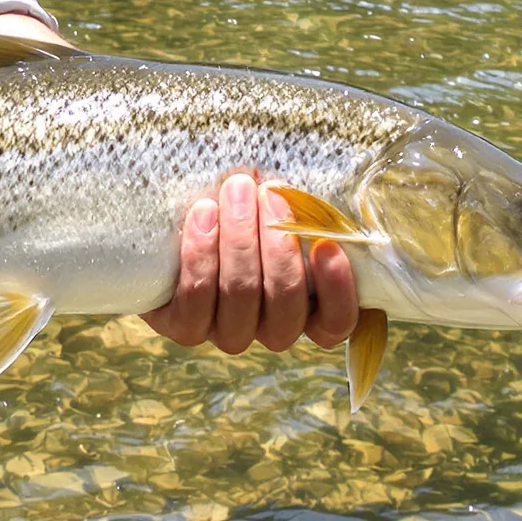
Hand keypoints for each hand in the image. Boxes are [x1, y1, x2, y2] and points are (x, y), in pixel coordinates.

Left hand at [144, 170, 360, 353]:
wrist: (190, 209)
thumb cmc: (253, 203)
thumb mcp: (285, 202)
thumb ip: (307, 208)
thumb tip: (315, 192)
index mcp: (308, 308)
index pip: (334, 323)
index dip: (337, 291)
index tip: (328, 246)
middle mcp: (271, 328)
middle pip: (285, 308)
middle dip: (278, 247)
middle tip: (269, 193)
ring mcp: (228, 329)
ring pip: (241, 300)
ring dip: (240, 242)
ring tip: (236, 190)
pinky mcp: (185, 324)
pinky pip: (194, 304)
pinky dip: (201, 256)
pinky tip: (204, 213)